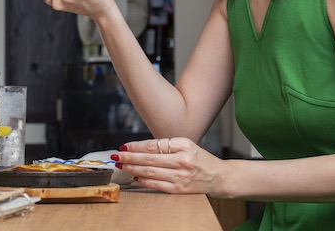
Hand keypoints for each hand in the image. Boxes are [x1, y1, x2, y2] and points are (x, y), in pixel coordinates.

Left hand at [111, 137, 226, 194]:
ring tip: (121, 166)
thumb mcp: (186, 145)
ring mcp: (181, 176)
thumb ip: (167, 146)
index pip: (154, 145)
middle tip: (116, 156)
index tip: (124, 146)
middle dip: (129, 158)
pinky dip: (144, 181)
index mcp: (183, 145)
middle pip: (149, 159)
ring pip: (151, 172)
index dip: (136, 146)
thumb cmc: (200, 159)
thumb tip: (141, 148)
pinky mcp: (180, 189)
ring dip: (133, 169)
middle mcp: (182, 160)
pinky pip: (157, 185)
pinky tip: (135, 178)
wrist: (219, 176)